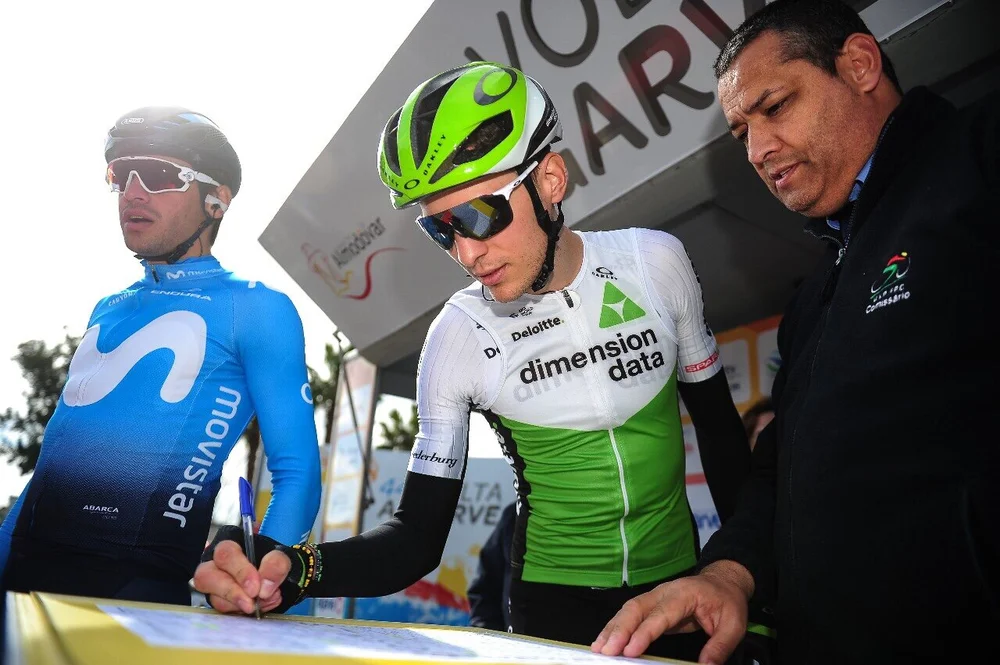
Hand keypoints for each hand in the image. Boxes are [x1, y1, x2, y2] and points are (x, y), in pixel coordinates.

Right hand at [194, 526, 305, 614]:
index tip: (255, 588)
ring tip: (263, 602)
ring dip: (240, 605)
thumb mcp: (282, 557)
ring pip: (214, 598)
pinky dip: (243, 612)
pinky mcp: (221, 603)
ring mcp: (215, 587)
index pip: (225, 554)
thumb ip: (276, 565)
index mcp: (230, 547)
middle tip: (252, 603)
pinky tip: (261, 607)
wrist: (278, 579)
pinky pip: (224, 612)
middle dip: (231, 592)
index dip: (239, 572)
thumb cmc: (274, 562)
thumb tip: (264, 589)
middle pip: (207, 577)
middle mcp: (216, 566)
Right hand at [591, 561, 753, 663]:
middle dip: (619, 630)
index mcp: (684, 595)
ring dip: (611, 628)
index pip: (660, 614)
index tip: (629, 650)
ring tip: (598, 648)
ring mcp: (654, 597)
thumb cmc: (727, 602)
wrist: (722, 582)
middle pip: (636, 608)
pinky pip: (629, 614)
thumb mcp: (734, 625)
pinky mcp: (650, 605)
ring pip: (628, 610)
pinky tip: (605, 640)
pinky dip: (614, 627)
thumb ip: (719, 646)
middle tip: (606, 651)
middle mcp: (664, 592)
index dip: (644, 632)